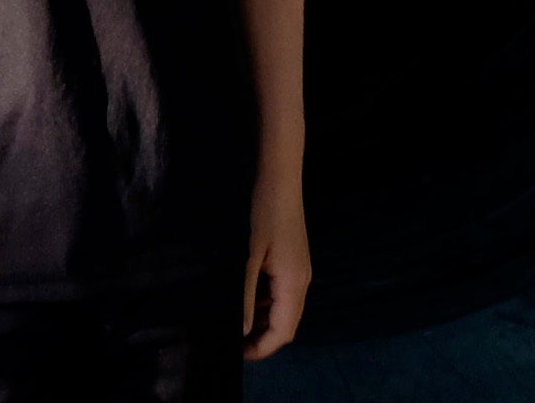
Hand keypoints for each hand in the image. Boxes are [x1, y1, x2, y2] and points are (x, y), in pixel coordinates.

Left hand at [239, 167, 312, 359]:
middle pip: (286, 325)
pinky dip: (265, 304)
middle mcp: (301, 282)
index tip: (237, 355)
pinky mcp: (293, 262)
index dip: (262, 348)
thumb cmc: (262, 215)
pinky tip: (245, 301)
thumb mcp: (248, 258)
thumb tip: (241, 331)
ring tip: (235, 325)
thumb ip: (245, 297)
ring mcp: (299, 271)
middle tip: (232, 342)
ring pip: (284, 310)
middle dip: (262, 339)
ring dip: (263, 322)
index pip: (283, 332)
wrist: (279, 179)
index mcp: (294, 285)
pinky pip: (282, 294)